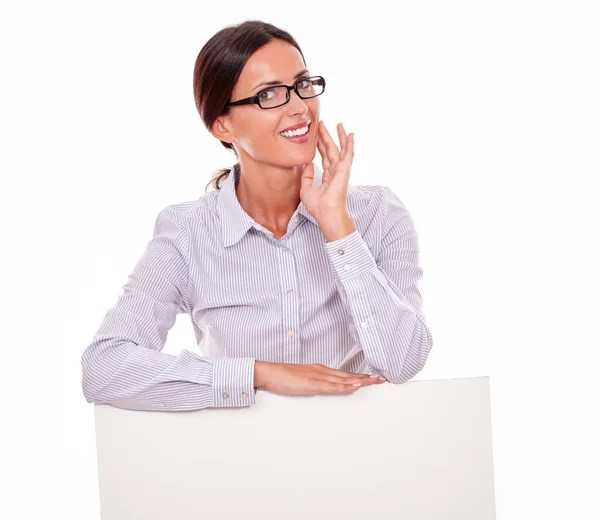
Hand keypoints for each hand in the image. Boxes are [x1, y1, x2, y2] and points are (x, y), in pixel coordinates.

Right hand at [254, 361, 385, 395]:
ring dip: (361, 380)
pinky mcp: (313, 384)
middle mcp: (322, 371)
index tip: (372, 377)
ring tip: (376, 381)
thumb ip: (313, 382)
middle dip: (366, 377)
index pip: (344, 373)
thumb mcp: (302, 379)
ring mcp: (318, 377)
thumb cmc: (282, 376)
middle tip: (382, 378)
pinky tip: (355, 385)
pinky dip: (346, 385)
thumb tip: (322, 387)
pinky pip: (332, 386)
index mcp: (320, 370)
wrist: (269, 372)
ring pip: (345, 379)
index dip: (359, 376)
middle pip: (349, 375)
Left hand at [300, 121, 354, 222]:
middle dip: (326, 137)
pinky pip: (348, 153)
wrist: (326, 213)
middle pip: (330, 150)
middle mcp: (335, 172)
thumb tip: (307, 164)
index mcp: (327, 177)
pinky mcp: (344, 169)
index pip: (323, 158)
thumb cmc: (318, 206)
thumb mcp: (306, 189)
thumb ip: (306, 176)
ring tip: (339, 124)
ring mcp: (341, 170)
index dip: (320, 146)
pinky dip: (350, 143)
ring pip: (339, 149)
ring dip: (339, 136)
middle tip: (322, 124)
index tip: (316, 136)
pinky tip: (350, 134)